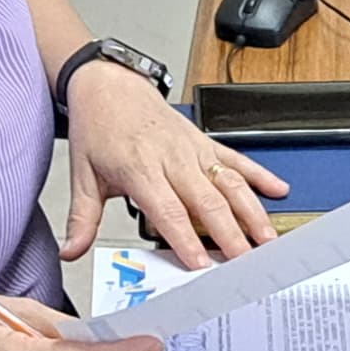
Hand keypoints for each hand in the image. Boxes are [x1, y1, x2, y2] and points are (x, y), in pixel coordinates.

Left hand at [63, 59, 285, 264]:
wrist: (109, 86)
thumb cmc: (98, 129)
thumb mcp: (83, 176)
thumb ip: (82, 219)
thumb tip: (70, 252)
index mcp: (140, 168)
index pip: (167, 210)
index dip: (186, 238)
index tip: (200, 264)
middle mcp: (172, 158)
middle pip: (207, 201)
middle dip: (229, 235)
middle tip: (244, 263)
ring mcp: (193, 149)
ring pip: (229, 182)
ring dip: (251, 212)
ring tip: (266, 239)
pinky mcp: (205, 142)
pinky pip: (237, 159)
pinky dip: (259, 175)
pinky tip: (279, 191)